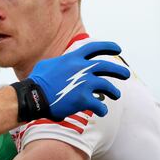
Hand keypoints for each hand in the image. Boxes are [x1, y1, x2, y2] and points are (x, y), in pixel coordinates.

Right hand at [11, 41, 128, 121]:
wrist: (34, 96)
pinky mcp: (83, 99)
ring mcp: (84, 84)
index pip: (94, 48)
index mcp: (73, 58)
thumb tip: (63, 63)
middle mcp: (82, 69)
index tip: (118, 48)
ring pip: (107, 86)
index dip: (108, 46)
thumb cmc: (37, 81)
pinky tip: (102, 112)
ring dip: (113, 91)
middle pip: (106, 67)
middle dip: (119, 70)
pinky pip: (99, 105)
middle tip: (126, 74)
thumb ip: (60, 62)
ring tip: (116, 95)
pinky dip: (102, 109)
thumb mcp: (48, 64)